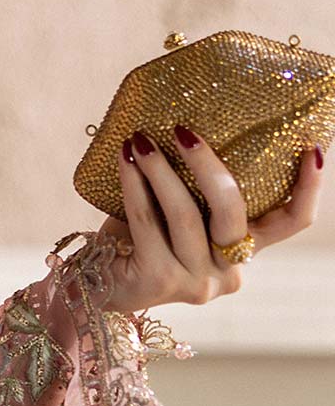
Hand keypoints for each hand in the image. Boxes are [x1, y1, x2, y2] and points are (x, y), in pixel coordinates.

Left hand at [81, 124, 322, 312]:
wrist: (94, 286)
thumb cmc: (138, 239)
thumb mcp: (178, 210)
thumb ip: (198, 187)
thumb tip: (199, 120)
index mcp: (244, 252)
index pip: (292, 223)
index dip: (308, 188)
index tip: (312, 147)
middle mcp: (228, 273)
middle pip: (234, 211)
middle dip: (208, 165)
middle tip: (183, 129)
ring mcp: (196, 283)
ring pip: (186, 215)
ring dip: (161, 170)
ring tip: (141, 139)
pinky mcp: (159, 283)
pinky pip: (147, 223)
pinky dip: (134, 186)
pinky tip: (124, 161)